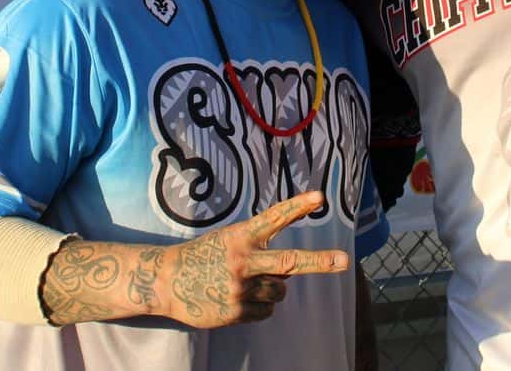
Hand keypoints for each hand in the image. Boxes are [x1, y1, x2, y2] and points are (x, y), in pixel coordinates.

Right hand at [161, 191, 349, 327]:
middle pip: (289, 262)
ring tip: (242, 283)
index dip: (297, 207)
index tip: (320, 198)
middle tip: (344, 260)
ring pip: (279, 291)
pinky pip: (266, 311)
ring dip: (271, 289)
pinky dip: (258, 306)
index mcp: (240, 236)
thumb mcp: (229, 241)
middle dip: (320, 262)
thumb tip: (291, 272)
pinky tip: (235, 298)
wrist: (165, 281)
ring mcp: (240, 288)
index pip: (274, 218)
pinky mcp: (236, 311)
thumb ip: (260, 251)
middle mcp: (243, 261)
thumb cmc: (204, 257)